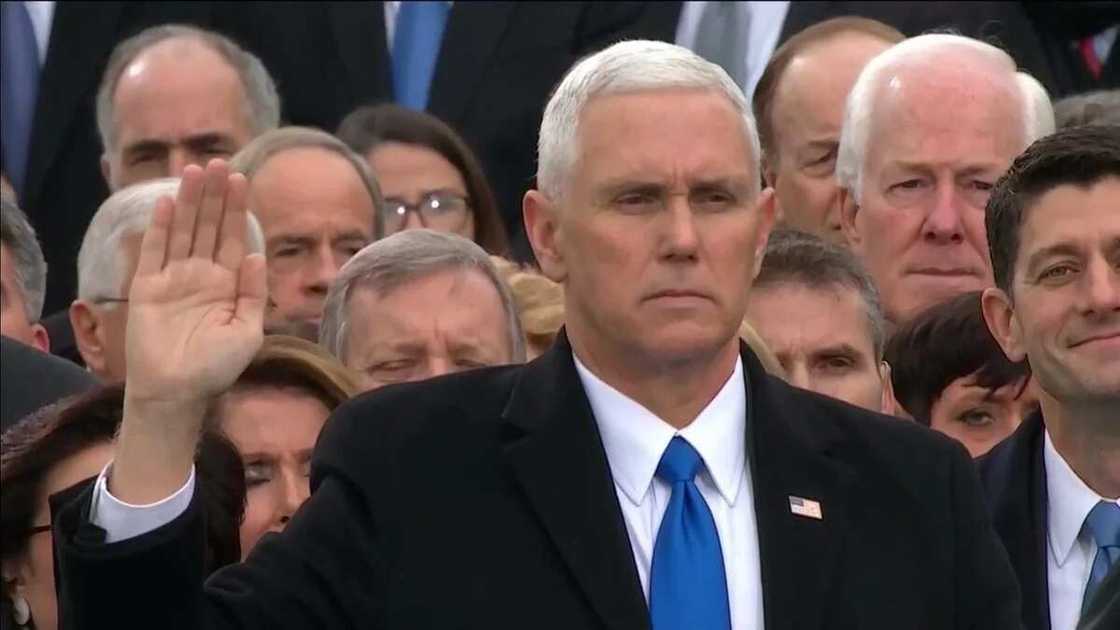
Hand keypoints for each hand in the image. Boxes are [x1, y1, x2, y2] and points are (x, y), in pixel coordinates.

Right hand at [111, 160, 265, 503]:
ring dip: (190, 202)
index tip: (240, 179)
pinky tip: (168, 201)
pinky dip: (161, 226)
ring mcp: (173, 279)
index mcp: (228, 284)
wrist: (177, 391)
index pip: (234, 238)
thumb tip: (257, 255)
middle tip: (218, 162)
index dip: (236, 209)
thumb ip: (254, 293)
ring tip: (195, 170)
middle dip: (214, 196)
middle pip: (209, 226)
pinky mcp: (147, 287)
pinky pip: (154, 251)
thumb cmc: (217, 367)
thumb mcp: (249, 331)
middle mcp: (201, 275)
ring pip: (183, 231)